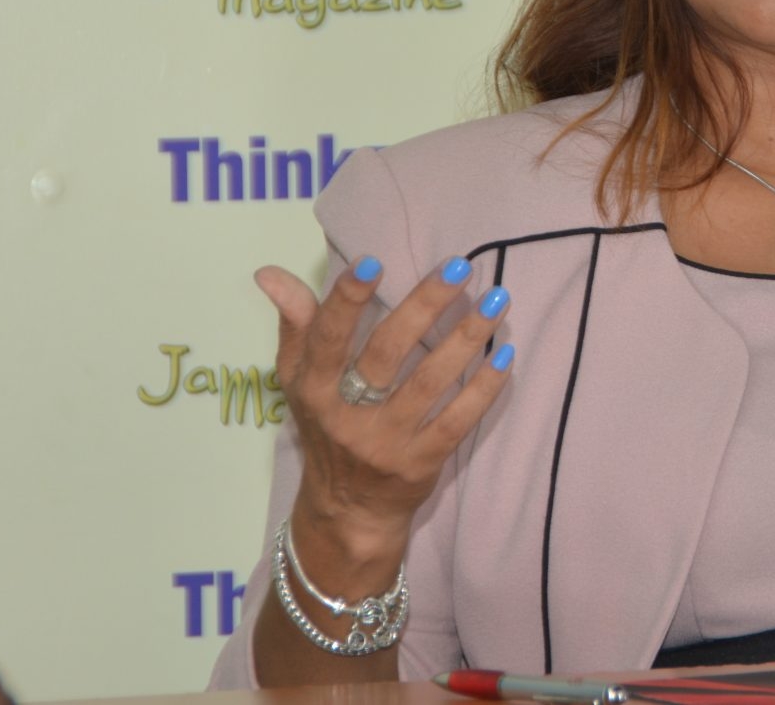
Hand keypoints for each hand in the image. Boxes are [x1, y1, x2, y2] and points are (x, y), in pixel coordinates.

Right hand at [258, 254, 513, 560]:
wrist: (346, 512)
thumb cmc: (326, 427)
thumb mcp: (298, 381)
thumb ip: (296, 325)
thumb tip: (270, 273)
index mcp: (313, 389)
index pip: (327, 339)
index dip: (346, 301)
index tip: (373, 261)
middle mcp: (346, 416)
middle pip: (387, 353)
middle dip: (424, 305)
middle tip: (459, 267)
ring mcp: (386, 443)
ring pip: (429, 383)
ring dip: (465, 337)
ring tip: (496, 299)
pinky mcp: (420, 464)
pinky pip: (457, 421)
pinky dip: (484, 387)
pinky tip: (504, 354)